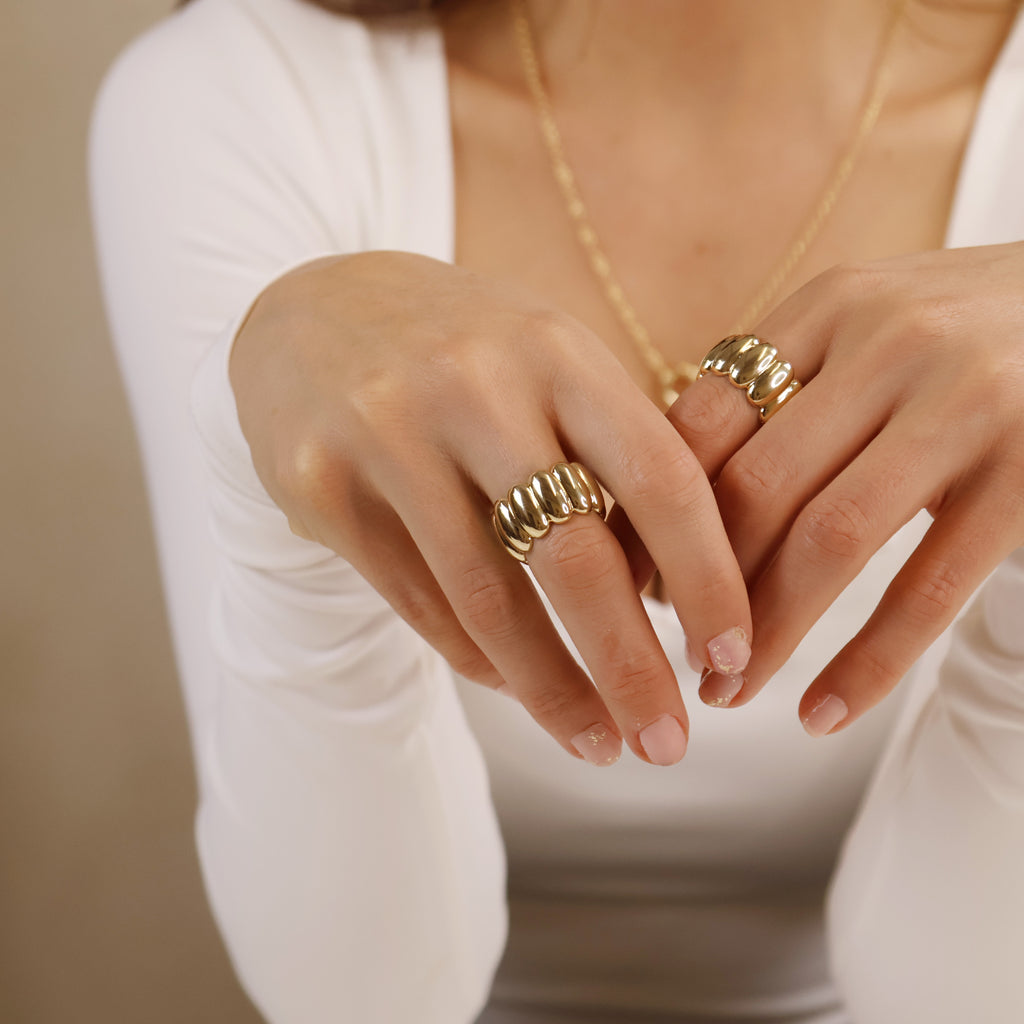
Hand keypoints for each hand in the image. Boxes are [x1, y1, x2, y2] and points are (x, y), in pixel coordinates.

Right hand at [228, 251, 751, 765]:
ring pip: (488, 599)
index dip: (709, 579)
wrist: (313, 309)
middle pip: (574, 556)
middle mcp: (474, 384)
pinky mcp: (321, 482)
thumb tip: (676, 596)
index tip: (735, 657)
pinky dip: (480, 661)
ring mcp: (389, 431)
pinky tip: (519, 687)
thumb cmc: (465, 353)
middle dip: (631, 667)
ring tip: (597, 743)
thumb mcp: (548, 368)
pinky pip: (419, 602)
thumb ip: (612, 457)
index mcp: (557, 349)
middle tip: (668, 744)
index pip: (658, 476)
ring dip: (552, 690)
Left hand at [662, 243, 1023, 733]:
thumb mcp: (873, 329)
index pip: (703, 421)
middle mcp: (890, 341)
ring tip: (729, 693)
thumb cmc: (971, 335)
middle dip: (703, 589)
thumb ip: (789, 389)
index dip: (656, 514)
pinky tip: (822, 713)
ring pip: (830, 539)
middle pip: (756, 487)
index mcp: (829, 306)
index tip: (633, 584)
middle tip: (679, 655)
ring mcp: (965, 401)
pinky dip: (868, 661)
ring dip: (769, 633)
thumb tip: (677, 501)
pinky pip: (930, 585)